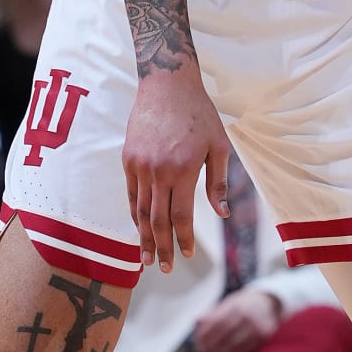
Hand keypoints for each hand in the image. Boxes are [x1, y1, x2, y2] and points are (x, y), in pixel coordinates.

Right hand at [122, 62, 229, 270]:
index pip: (181, 216)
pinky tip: (139, 228)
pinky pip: (132, 194)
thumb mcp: (218, 146)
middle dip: (161, 247)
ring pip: (140, 210)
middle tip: (163, 268)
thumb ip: (218, 182)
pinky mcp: (128, 159)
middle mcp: (157, 171)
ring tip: (147, 258)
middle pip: (157, 220)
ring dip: (144, 237)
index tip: (186, 255)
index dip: (183, 238)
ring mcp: (139, 165)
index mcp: (182, 170)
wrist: (166, 84)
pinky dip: (135, 214)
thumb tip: (223, 214)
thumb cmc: (199, 114)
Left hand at [192, 286, 280, 351]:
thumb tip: (195, 322)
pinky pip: (245, 350)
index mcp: (237, 305)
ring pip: (235, 345)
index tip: (197, 341)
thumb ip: (213, 313)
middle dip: (211, 345)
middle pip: (225, 334)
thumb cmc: (244, 304)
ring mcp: (257, 327)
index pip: (217, 321)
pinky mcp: (264, 337)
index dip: (205, 333)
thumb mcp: (229, 303)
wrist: (269, 303)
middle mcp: (248, 316)